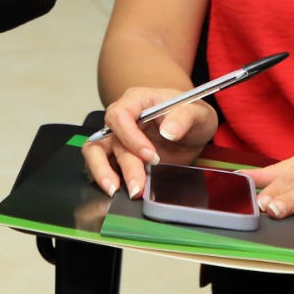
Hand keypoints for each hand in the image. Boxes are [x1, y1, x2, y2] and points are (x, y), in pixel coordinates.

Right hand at [81, 88, 217, 199]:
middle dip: (124, 165)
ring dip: (102, 172)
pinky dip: (105, 178)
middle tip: (138, 188)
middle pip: (109, 138)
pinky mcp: (119, 157)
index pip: (120, 115)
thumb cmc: (192, 116)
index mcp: (137, 101)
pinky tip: (117, 193)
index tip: (151, 156)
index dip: (130, 137)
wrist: (193, 132)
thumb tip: (168, 132)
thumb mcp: (198, 113)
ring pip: (95, 152)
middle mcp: (121, 119)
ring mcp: (118, 138)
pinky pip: (102, 166)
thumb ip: (184, 117)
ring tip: (115, 192)